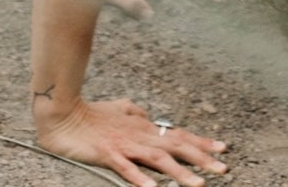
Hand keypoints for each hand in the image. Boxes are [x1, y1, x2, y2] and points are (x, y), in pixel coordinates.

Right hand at [35, 97, 227, 186]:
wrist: (64, 113)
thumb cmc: (91, 114)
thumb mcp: (120, 109)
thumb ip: (137, 113)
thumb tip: (150, 117)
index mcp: (144, 126)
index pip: (178, 135)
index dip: (201, 142)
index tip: (223, 149)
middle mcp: (139, 134)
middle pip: (175, 147)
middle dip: (201, 159)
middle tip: (223, 168)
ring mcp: (125, 145)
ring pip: (158, 159)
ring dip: (179, 173)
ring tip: (198, 185)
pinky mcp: (108, 154)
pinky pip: (127, 169)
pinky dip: (141, 180)